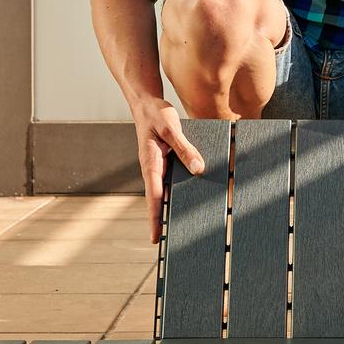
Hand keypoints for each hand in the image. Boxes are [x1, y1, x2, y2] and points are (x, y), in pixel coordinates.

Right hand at [132, 96, 203, 242]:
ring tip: (180, 227)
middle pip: (157, 200)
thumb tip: (198, 168)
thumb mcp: (172, 128)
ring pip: (163, 192)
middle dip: (160, 220)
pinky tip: (187, 198)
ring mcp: (157, 166)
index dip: (154, 218)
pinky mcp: (163, 161)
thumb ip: (184, 148)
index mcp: (150, 163)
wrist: (145, 102)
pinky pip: (169, 180)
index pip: (153, 196)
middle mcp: (152, 168)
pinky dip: (175, 191)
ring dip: (169, 207)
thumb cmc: (156, 114)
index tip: (155, 237)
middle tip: (168, 241)